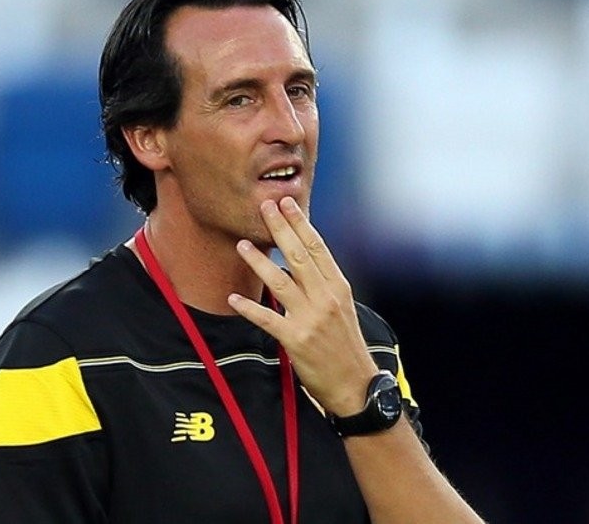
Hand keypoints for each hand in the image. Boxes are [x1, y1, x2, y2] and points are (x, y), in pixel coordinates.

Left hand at [228, 197, 377, 415]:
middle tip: (264, 207)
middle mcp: (326, 298)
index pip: (318, 247)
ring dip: (259, 262)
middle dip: (281, 229)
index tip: (287, 203)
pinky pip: (268, 319)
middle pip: (299, 256)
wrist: (355, 384)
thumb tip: (301, 258)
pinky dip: (249, 308)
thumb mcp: (342, 307)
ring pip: (281, 282)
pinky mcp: (296, 340)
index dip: (301, 223)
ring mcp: (311, 319)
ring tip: (242, 244)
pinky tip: (233, 298)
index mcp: (338, 286)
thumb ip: (323, 283)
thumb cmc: (345, 345)